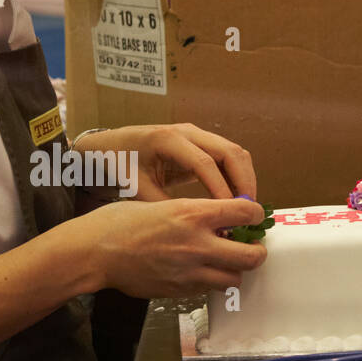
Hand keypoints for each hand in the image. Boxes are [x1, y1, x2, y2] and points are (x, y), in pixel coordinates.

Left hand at [74, 124, 255, 201]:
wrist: (113, 147)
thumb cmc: (121, 165)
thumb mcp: (136, 188)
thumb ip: (162, 205)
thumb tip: (191, 228)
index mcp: (167, 139)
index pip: (203, 163)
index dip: (220, 187)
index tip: (229, 212)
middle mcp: (186, 132)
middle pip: (229, 152)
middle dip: (243, 182)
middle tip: (249, 211)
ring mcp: (197, 135)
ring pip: (234, 152)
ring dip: (245, 178)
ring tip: (247, 208)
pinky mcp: (202, 143)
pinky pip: (228, 157)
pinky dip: (238, 176)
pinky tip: (238, 200)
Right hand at [80, 195, 266, 298]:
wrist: (95, 252)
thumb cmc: (121, 222)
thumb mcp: (161, 205)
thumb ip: (193, 214)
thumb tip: (219, 220)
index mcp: (192, 214)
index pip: (246, 211)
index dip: (255, 213)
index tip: (253, 215)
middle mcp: (197, 244)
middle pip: (251, 256)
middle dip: (257, 252)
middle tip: (251, 247)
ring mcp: (189, 271)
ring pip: (234, 279)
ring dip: (234, 270)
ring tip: (224, 262)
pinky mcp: (179, 291)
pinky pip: (208, 290)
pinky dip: (210, 281)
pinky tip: (198, 271)